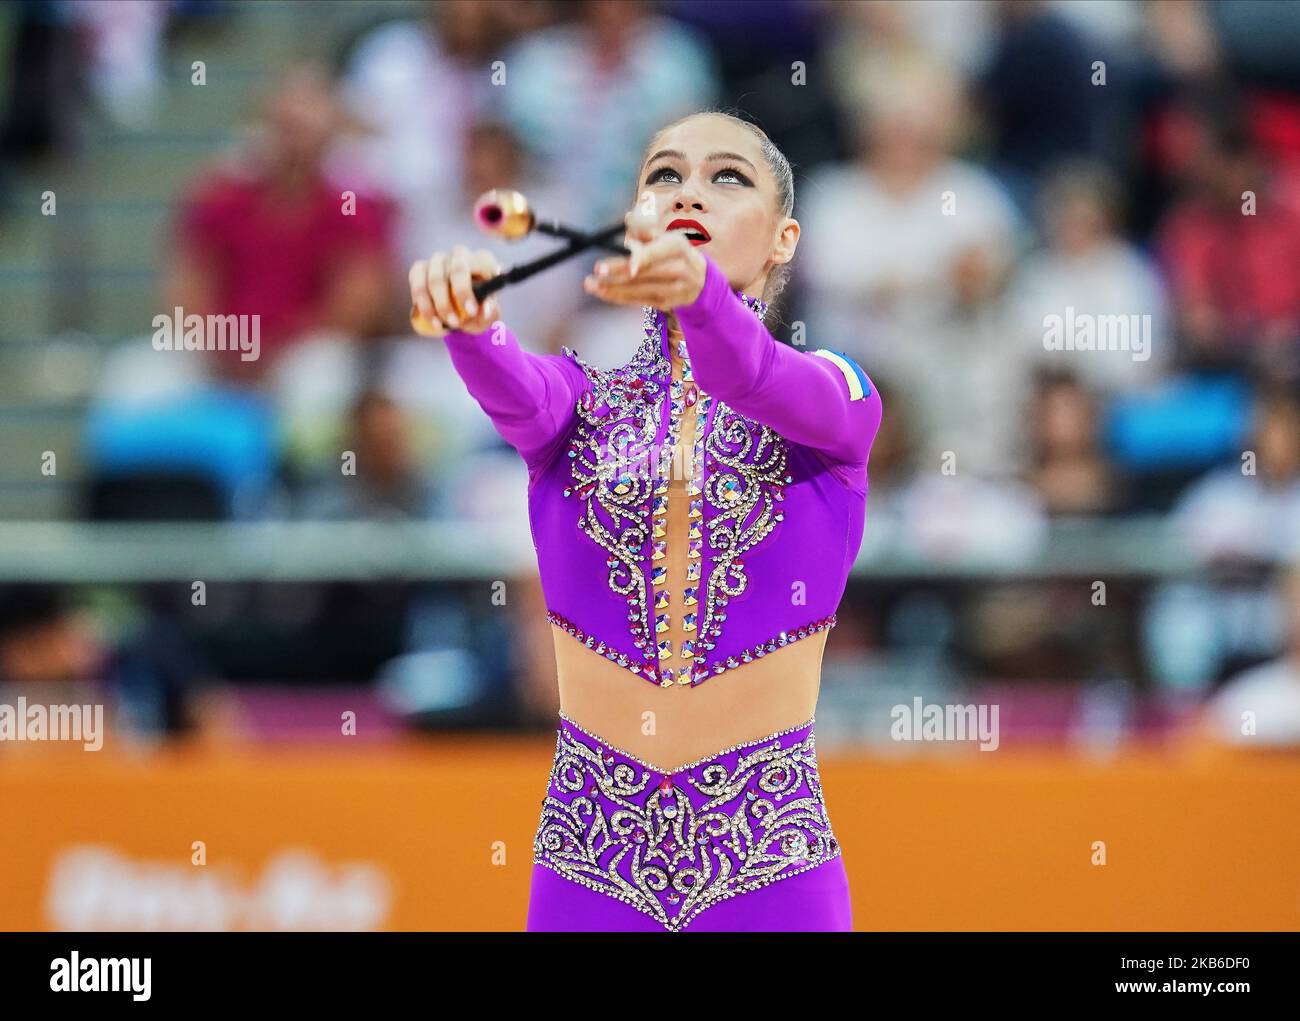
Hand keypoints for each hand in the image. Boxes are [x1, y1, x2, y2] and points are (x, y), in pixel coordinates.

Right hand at [408, 245, 501, 336]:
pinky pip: (417, 285)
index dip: (473, 288)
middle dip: (455, 299)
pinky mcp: (420, 268)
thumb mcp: (487, 314)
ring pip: (434, 280)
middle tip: (456, 323)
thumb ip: (489, 313)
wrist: (459, 308)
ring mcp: (439, 259)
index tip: (471, 312)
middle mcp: (460, 254)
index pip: (479, 264)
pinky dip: (422, 305)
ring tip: (441, 326)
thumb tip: (485, 310)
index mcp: (483, 260)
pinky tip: (430, 319)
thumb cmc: (477, 308)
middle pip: (456, 270)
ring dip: (436, 306)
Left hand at [582, 208, 707, 309]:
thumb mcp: (666, 236)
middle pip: (642, 274)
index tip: (616, 263)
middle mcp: (678, 268)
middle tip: (593, 275)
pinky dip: (620, 297)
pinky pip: (639, 301)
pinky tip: (604, 293)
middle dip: (615, 275)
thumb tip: (628, 218)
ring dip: (612, 289)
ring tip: (591, 285)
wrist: (702, 280)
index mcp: (677, 246)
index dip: (633, 260)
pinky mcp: (667, 303)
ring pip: (638, 290)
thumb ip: (645, 230)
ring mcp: (673, 289)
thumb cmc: (676, 253)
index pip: (652, 254)